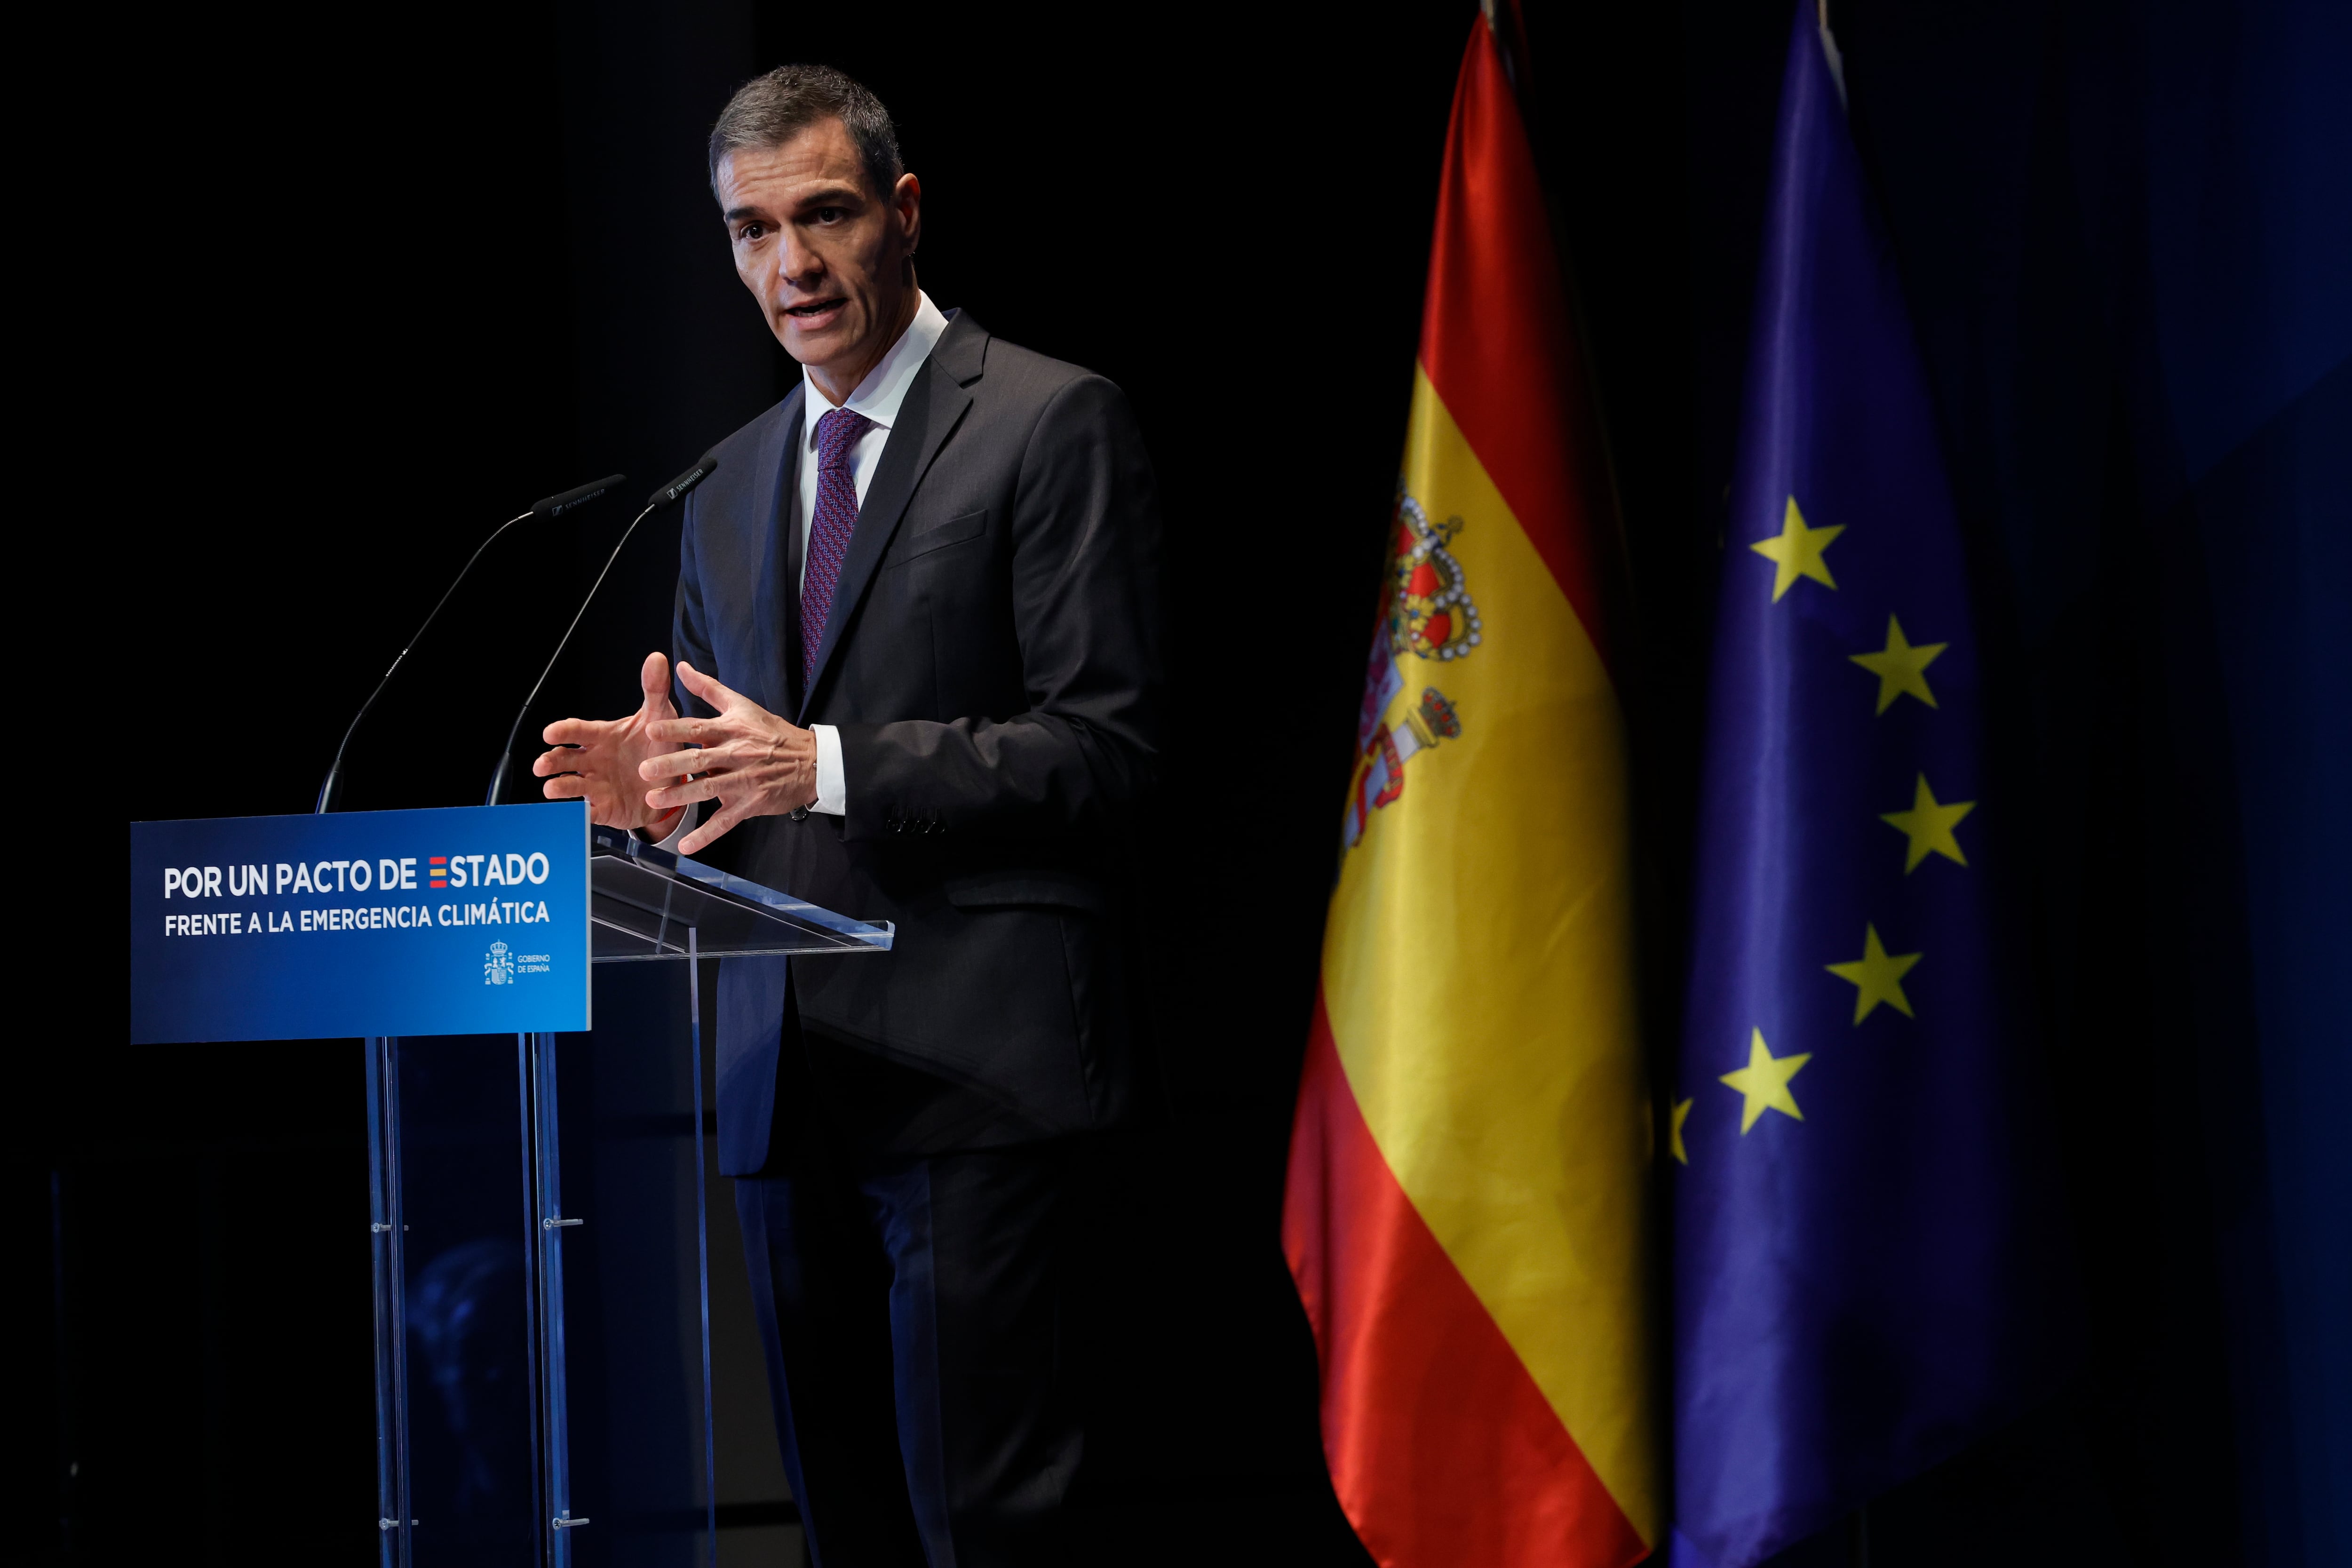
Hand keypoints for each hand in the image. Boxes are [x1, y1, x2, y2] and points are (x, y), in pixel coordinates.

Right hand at [534, 652, 679, 830]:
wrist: (669, 781)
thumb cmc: (656, 744)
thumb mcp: (660, 716)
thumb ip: (655, 690)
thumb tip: (657, 658)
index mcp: (601, 736)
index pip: (577, 731)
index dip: (563, 731)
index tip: (550, 732)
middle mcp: (592, 759)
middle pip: (565, 758)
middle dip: (551, 761)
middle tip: (541, 765)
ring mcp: (595, 784)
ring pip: (571, 786)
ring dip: (559, 787)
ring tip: (551, 789)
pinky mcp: (603, 808)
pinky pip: (588, 812)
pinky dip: (581, 814)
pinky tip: (577, 814)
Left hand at [638, 661, 816, 854]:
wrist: (812, 762)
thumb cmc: (773, 733)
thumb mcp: (743, 705)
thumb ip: (709, 688)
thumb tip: (681, 667)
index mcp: (733, 730)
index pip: (700, 728)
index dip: (675, 729)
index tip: (651, 729)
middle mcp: (737, 755)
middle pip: (701, 761)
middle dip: (672, 766)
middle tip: (644, 771)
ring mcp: (744, 782)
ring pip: (709, 790)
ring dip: (682, 797)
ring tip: (654, 801)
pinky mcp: (751, 805)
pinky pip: (725, 822)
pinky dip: (706, 835)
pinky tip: (687, 846)